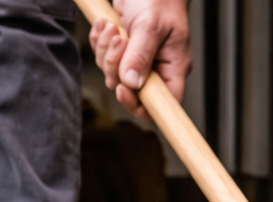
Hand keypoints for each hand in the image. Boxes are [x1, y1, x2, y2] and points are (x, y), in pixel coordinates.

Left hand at [89, 0, 191, 118]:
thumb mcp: (151, 25)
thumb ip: (141, 54)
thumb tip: (131, 82)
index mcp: (173, 67)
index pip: (162, 103)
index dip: (141, 105)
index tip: (124, 89)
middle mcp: (156, 68)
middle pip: (131, 90)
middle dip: (116, 66)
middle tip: (119, 40)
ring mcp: (139, 60)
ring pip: (113, 74)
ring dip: (105, 51)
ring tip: (112, 28)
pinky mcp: (124, 51)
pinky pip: (105, 58)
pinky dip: (100, 42)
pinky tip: (105, 26)